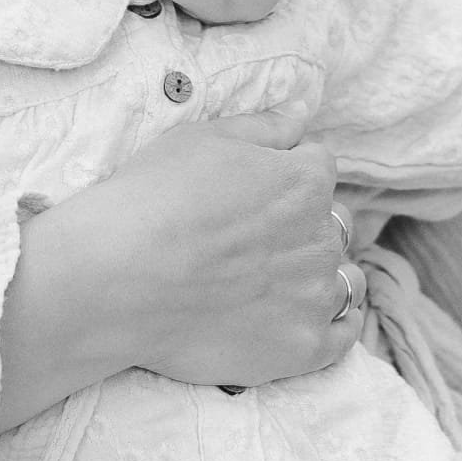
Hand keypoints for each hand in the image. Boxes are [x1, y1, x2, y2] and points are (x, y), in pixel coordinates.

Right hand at [0, 108, 363, 425]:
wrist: (116, 281)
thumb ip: (265, 126)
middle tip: (253, 241)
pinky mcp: (303, 349)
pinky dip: (331, 324)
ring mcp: (316, 297)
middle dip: (303, 227)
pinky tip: (300, 318)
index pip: (318, 166)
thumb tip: (304, 111)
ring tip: (279, 283)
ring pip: (345, 279)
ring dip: (322, 275)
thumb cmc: (153, 200)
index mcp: (305, 181)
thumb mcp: (203, 139)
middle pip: (332, 224)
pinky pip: (344, 334)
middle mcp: (323, 237)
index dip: (285, 174)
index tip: (252, 193)